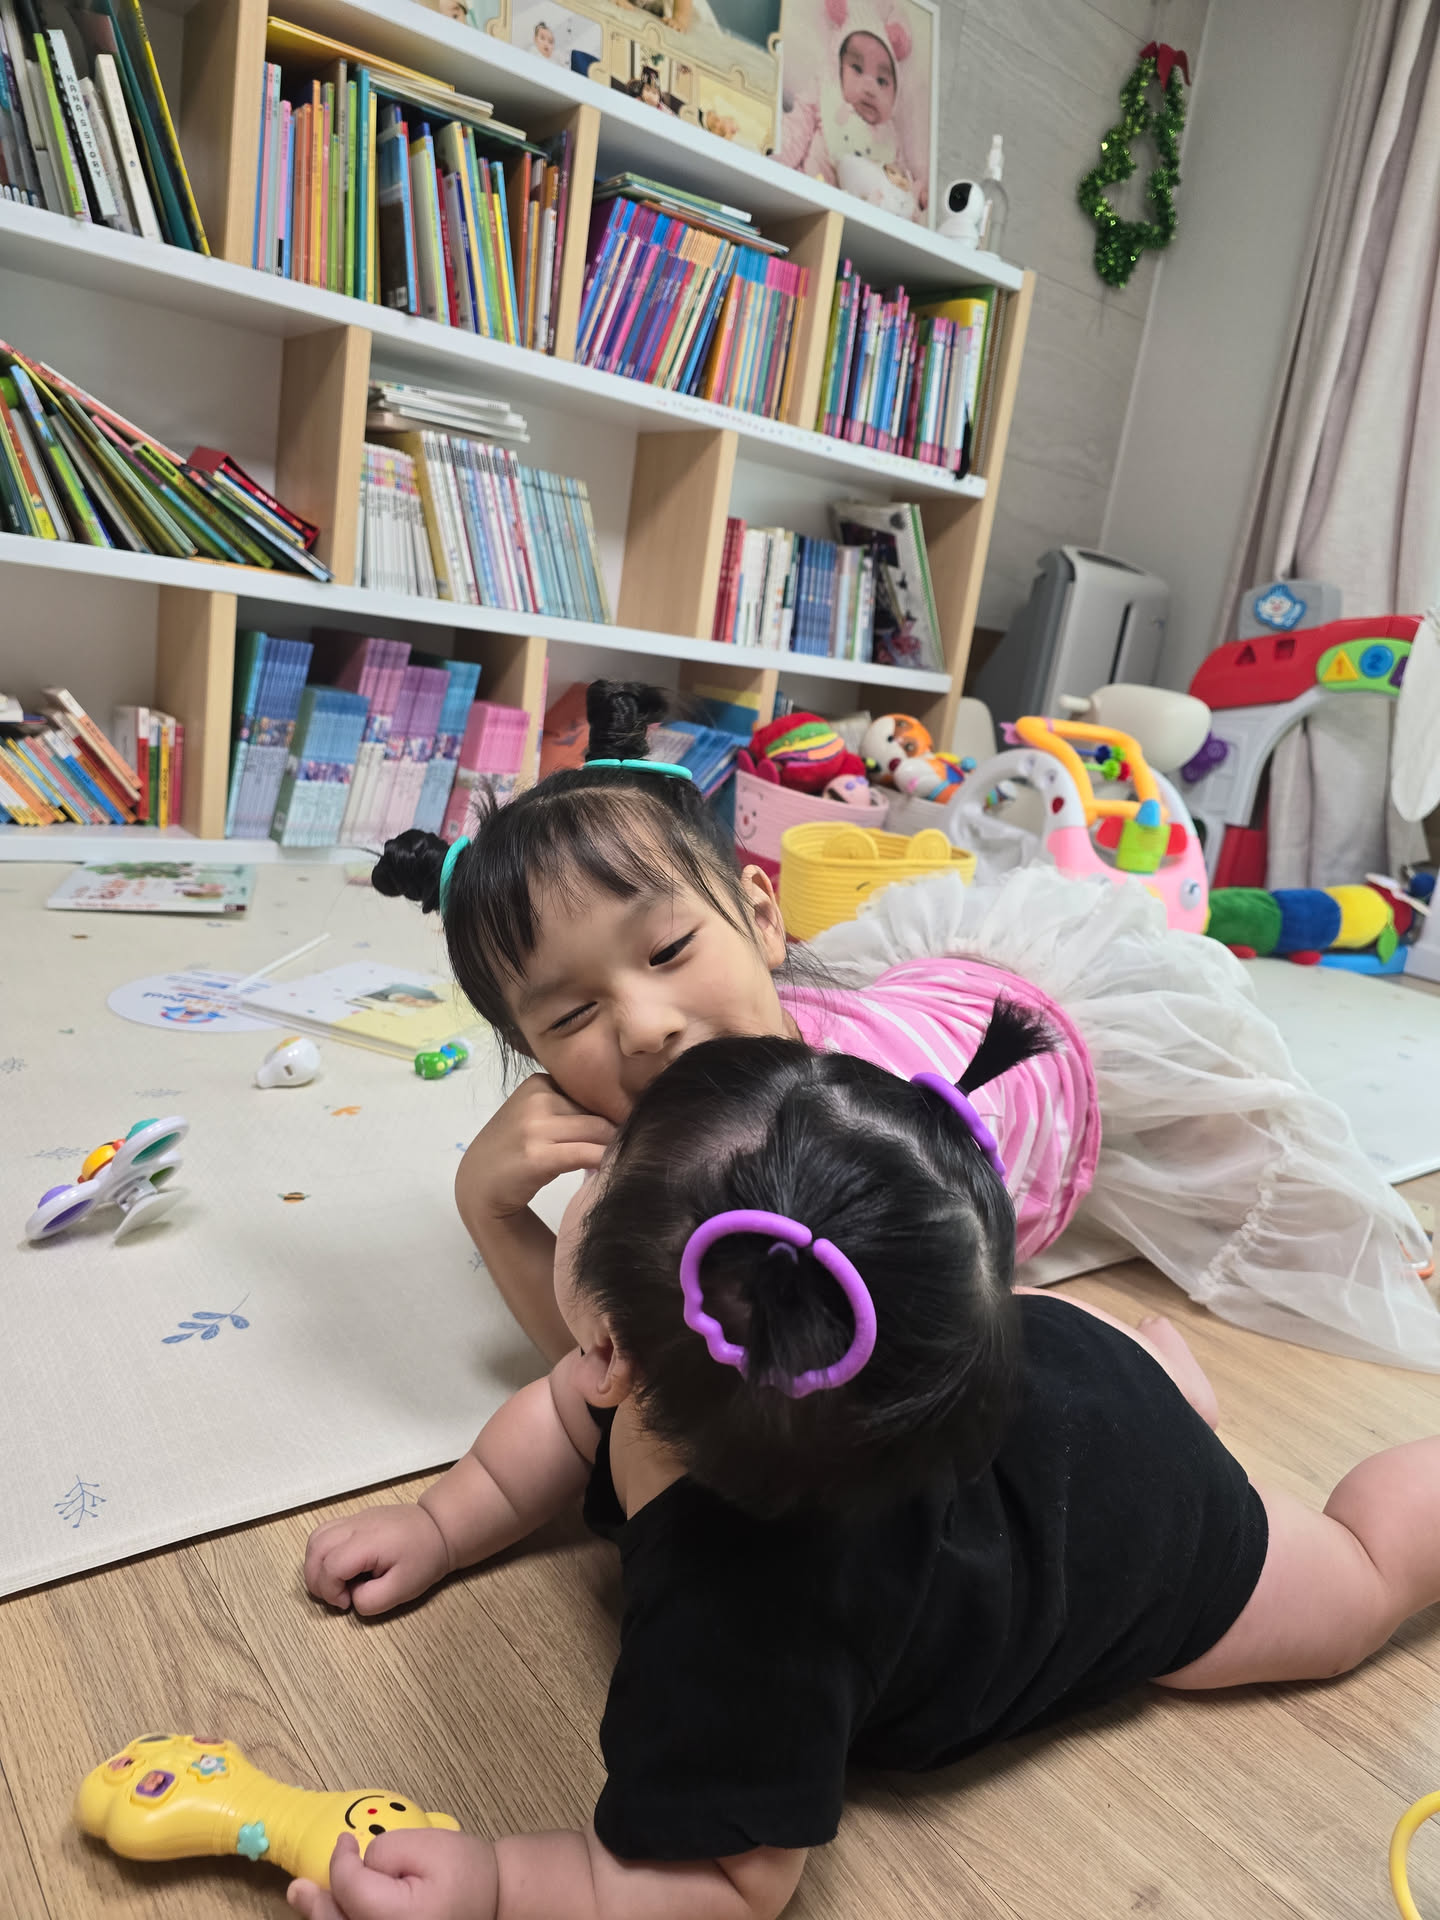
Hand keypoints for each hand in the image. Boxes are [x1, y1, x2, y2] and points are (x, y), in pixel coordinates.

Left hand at [288, 1831, 497, 1919]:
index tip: (345, 1843)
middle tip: (300, 1888)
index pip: (352, 1890)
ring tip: (306, 1900)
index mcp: (403, 1918)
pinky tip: (334, 1913)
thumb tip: (355, 1866)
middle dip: (317, 1906)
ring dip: (325, 1918)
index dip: (341, 1862)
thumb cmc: (467, 1871)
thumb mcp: (429, 1845)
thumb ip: (387, 1851)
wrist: (496, 1902)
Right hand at [304, 1504, 451, 1615]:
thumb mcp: (402, 1589)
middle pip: (316, 1549)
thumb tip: (351, 1598)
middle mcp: (356, 1525)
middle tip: (336, 1597)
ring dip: (315, 1565)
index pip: (331, 1566)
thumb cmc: (424, 1558)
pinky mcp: (355, 1519)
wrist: (439, 1528)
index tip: (347, 1602)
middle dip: (316, 1580)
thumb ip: (371, 1600)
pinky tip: (340, 1568)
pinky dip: (322, 1553)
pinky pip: (325, 1532)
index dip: (331, 1590)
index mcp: (368, 1542)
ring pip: (316, 1538)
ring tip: (334, 1583)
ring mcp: (354, 1518)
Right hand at [459, 1075, 615, 1221]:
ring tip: (617, 1161)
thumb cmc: (515, 1148)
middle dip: (617, 1133)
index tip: (623, 1128)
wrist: (479, 1183)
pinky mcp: (538, 1156)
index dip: (611, 1112)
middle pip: (600, 1112)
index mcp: (539, 1082)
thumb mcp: (537, 1115)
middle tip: (628, 1150)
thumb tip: (624, 1112)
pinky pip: (588, 1154)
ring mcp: (534, 1127)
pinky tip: (606, 1171)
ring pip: (599, 1131)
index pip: (592, 1092)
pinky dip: (604, 1162)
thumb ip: (570, 1108)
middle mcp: (537, 1099)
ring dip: (614, 1148)